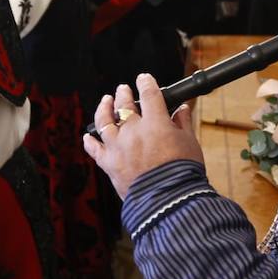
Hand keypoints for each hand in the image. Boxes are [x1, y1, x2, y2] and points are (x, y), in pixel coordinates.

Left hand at [82, 74, 203, 196]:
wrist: (167, 200)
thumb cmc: (182, 172)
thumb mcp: (189, 143)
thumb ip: (183, 124)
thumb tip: (182, 110)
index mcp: (155, 123)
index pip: (149, 94)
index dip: (146, 83)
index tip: (144, 78)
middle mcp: (133, 131)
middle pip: (124, 104)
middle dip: (123, 93)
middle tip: (123, 88)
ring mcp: (118, 146)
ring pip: (105, 121)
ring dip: (104, 108)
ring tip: (106, 101)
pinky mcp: (108, 164)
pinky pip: (94, 149)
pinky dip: (90, 141)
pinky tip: (88, 135)